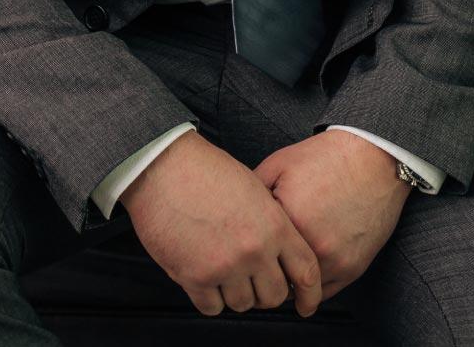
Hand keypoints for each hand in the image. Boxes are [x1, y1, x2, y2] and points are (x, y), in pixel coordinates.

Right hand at [119, 129, 323, 318]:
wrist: (164, 166)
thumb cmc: (205, 170)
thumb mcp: (252, 187)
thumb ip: (270, 221)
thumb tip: (278, 252)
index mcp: (274, 224)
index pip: (307, 271)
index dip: (310, 293)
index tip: (305, 302)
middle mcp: (254, 249)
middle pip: (274, 296)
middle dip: (264, 291)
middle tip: (252, 279)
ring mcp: (225, 266)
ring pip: (243, 304)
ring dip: (235, 292)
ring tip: (223, 270)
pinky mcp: (195, 277)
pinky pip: (213, 307)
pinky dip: (209, 297)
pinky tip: (204, 275)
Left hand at [253, 130, 411, 300]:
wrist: (372, 157)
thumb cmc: (327, 158)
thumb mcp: (280, 164)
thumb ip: (254, 191)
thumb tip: (235, 213)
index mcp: (290, 220)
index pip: (255, 253)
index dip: (246, 252)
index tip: (242, 252)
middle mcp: (313, 246)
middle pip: (275, 277)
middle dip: (264, 272)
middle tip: (256, 267)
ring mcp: (335, 261)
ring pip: (299, 291)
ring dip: (288, 283)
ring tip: (280, 269)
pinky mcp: (353, 268)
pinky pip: (324, 293)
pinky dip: (311, 287)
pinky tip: (303, 272)